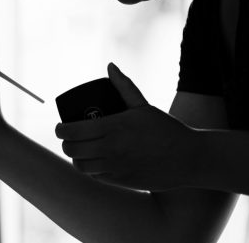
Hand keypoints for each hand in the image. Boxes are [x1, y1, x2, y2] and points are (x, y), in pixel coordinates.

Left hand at [55, 63, 198, 190]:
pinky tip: (91, 163)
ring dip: (75, 158)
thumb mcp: (143, 105)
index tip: (60, 127)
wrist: (188, 158)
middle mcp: (111, 149)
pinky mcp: (122, 181)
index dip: (61, 129)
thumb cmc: (166, 129)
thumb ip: (124, 86)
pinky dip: (90, 170)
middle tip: (67, 138)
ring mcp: (116, 167)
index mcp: (113, 127)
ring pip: (81, 166)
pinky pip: (96, 177)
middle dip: (65, 143)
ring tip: (77, 151)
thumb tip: (110, 66)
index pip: (73, 131)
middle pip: (72, 150)